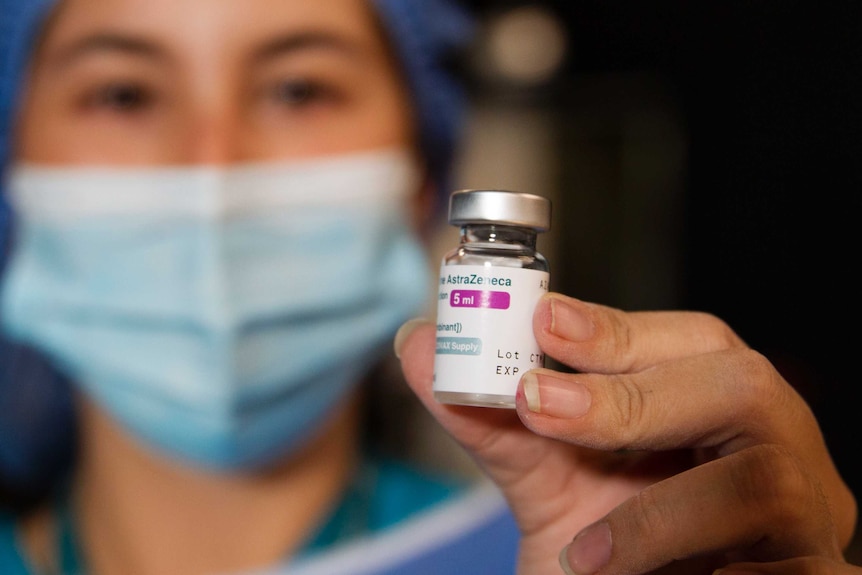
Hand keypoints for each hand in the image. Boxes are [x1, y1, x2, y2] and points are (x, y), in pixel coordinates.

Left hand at [395, 293, 855, 573]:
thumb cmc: (604, 553)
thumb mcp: (547, 483)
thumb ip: (493, 420)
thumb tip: (420, 345)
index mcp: (714, 410)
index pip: (688, 341)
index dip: (616, 328)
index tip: (540, 319)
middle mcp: (770, 449)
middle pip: (741, 385)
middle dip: (630, 394)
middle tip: (540, 406)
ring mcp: (802, 519)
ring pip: (761, 480)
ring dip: (657, 508)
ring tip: (586, 548)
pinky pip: (778, 567)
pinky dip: (689, 566)